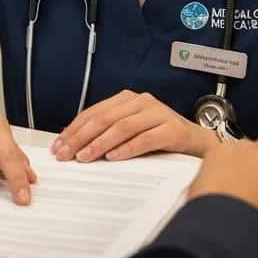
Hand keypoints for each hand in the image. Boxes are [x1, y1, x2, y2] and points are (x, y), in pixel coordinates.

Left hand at [52, 90, 216, 161]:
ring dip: (100, 143)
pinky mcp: (171, 129)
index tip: (59, 145)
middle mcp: (141, 102)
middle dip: (81, 136)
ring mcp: (157, 113)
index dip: (74, 128)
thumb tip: (74, 146)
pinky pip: (145, 139)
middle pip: (105, 118)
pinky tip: (113, 158)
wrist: (199, 144)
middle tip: (66, 153)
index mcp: (127, 99)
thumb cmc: (161, 138)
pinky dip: (127, 148)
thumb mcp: (131, 131)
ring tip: (84, 157)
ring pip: (122, 127)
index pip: (94, 112)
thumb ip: (108, 133)